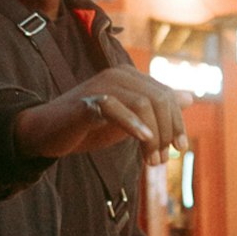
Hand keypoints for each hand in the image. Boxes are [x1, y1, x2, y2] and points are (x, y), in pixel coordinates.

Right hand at [14, 68, 191, 164]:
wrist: (47, 134)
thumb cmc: (88, 127)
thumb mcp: (129, 119)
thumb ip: (157, 108)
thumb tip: (190, 97)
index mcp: (130, 76)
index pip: (166, 95)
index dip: (177, 123)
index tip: (178, 150)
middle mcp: (118, 75)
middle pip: (160, 98)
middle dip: (167, 132)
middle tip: (161, 160)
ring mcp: (101, 86)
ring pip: (144, 103)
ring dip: (153, 135)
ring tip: (151, 160)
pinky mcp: (86, 101)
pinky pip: (115, 108)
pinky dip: (132, 124)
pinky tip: (142, 140)